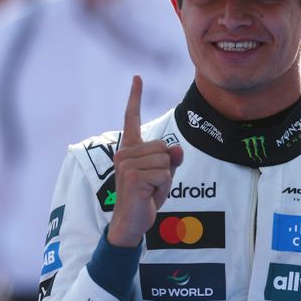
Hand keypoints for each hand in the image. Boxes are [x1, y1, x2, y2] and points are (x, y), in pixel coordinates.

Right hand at [107, 76, 183, 246]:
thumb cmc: (146, 197)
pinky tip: (149, 195)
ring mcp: (126, 164)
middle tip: (152, 184)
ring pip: (165, 161)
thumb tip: (176, 150)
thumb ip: (171, 159)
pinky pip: (164, 174)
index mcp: (129, 149)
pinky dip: (163, 187)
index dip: (135, 97)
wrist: (131, 223)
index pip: (132, 119)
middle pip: (163, 146)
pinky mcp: (132, 176)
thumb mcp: (163, 174)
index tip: (137, 77)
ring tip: (150, 190)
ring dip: (165, 179)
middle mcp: (124, 153)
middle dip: (166, 167)